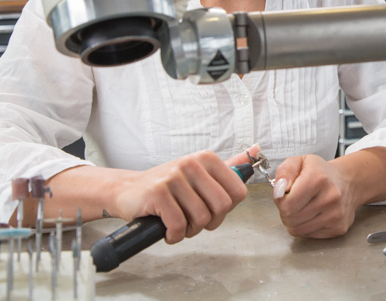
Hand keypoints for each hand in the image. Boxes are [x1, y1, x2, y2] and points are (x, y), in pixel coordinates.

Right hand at [111, 145, 260, 243]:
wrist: (128, 190)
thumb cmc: (168, 187)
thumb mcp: (200, 173)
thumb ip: (230, 166)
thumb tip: (257, 150)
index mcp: (207, 158)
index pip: (238, 192)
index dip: (225, 210)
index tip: (210, 209)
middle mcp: (192, 163)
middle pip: (222, 207)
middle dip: (209, 222)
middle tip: (193, 221)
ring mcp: (174, 177)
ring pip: (201, 219)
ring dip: (189, 230)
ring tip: (177, 222)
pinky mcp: (158, 193)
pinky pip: (179, 225)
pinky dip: (174, 235)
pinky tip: (167, 229)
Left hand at [272, 154, 356, 238]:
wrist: (348, 181)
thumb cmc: (321, 172)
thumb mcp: (300, 161)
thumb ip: (284, 171)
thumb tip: (279, 191)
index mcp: (318, 179)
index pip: (287, 204)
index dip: (280, 201)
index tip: (284, 195)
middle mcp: (330, 198)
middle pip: (291, 219)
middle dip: (286, 211)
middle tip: (293, 201)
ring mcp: (336, 215)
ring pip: (298, 230)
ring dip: (294, 221)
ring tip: (302, 208)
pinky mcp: (339, 228)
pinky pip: (310, 236)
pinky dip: (306, 227)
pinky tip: (312, 215)